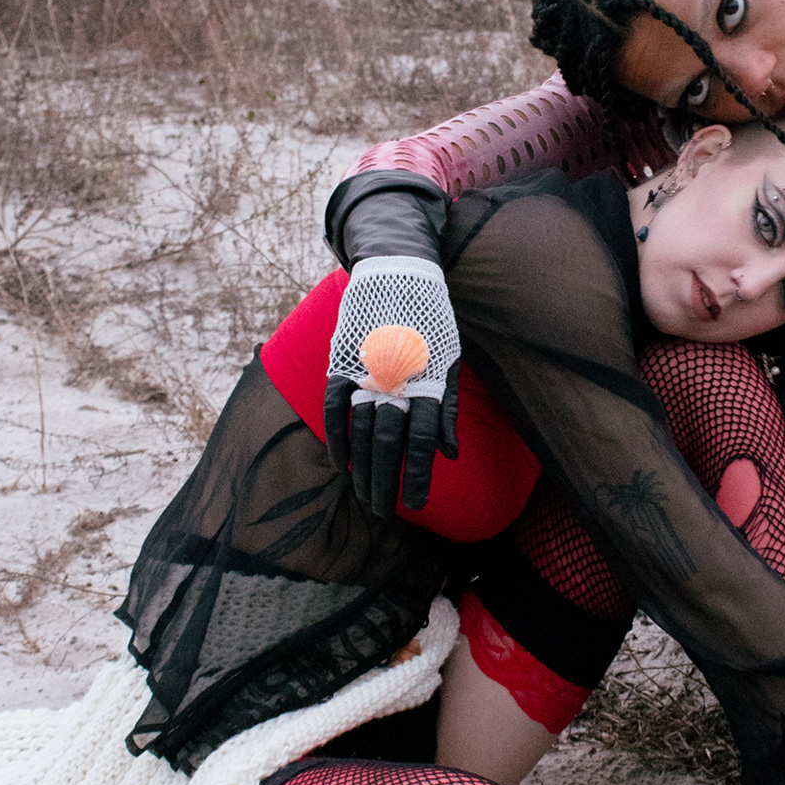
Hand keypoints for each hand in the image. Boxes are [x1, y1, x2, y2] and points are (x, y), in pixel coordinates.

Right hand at [324, 257, 462, 516]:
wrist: (397, 272)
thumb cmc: (430, 322)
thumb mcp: (449, 360)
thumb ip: (446, 408)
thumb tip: (449, 454)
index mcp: (426, 380)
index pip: (422, 442)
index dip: (418, 476)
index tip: (416, 505)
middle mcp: (395, 381)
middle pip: (388, 445)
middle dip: (386, 484)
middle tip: (384, 512)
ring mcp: (364, 373)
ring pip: (360, 434)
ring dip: (362, 469)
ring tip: (365, 496)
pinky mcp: (342, 365)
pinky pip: (334, 412)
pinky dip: (337, 440)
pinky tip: (342, 465)